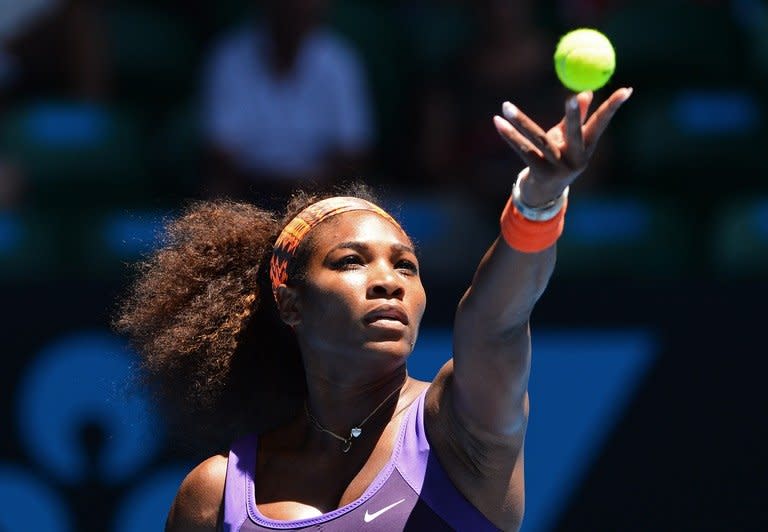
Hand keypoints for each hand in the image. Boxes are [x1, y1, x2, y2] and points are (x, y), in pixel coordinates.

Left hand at [493, 87, 632, 206]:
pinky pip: (522, 150)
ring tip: (506, 106)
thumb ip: (575, 118)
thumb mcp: (568, 140)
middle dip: (574, 115)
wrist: (543, 194)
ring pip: (539, 140)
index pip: (601, 123)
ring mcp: (559, 168)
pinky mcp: (540, 173)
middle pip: (575, 133)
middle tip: (571, 97)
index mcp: (587, 147)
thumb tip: (585, 92)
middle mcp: (577, 159)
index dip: (613, 107)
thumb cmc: (558, 159)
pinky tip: (497, 122)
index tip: (626, 89)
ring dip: (520, 121)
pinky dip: (509, 135)